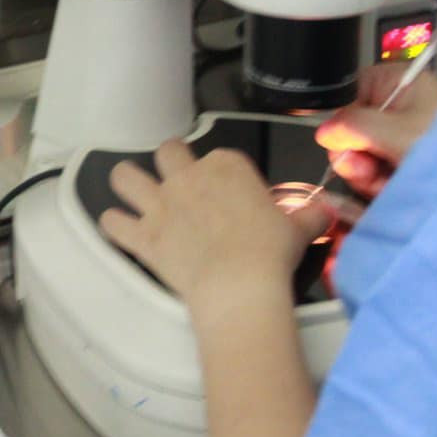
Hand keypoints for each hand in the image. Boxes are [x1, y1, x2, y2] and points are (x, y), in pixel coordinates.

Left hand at [98, 140, 331, 320]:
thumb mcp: (298, 228)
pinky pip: (112, 222)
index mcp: (227, 166)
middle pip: (168, 152)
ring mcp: (160, 204)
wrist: (239, 284)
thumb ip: (307, 216)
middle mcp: (188, 176)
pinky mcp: (142, 235)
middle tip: (177, 182)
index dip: (220, 175)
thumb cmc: (271, 252)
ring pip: (125, 176)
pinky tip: (121, 230)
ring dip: (127, 183)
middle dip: (170, 163)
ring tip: (135, 194)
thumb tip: (324, 213)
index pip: (219, 157)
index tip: (227, 194)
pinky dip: (114, 226)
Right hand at [314, 62, 436, 198]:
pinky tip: (391, 191)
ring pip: (369, 154)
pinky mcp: (417, 162)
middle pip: (358, 128)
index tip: (347, 142)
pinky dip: (383, 184)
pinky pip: (385, 170)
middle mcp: (408, 107)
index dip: (346, 119)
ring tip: (386, 182)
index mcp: (405, 84)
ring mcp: (412, 136)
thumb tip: (326, 131)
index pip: (355, 91)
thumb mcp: (396, 134)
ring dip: (369, 174)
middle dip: (358, 154)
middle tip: (370, 168)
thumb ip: (353, 127)